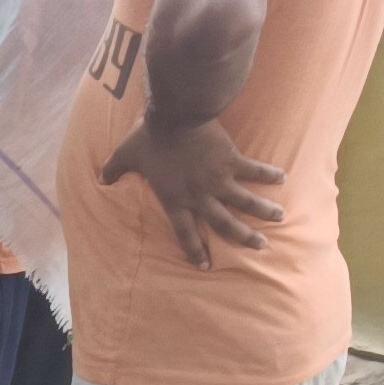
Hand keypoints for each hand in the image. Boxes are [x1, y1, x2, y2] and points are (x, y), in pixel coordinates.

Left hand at [98, 113, 285, 267]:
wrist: (174, 118)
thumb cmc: (148, 138)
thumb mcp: (125, 156)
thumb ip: (114, 170)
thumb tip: (100, 179)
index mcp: (174, 199)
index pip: (184, 232)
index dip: (193, 250)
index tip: (205, 266)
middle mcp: (199, 195)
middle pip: (224, 223)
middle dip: (242, 237)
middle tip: (260, 247)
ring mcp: (218, 179)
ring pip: (245, 201)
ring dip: (263, 211)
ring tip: (280, 218)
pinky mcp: (232, 161)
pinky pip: (254, 170)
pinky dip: (269, 174)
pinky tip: (283, 178)